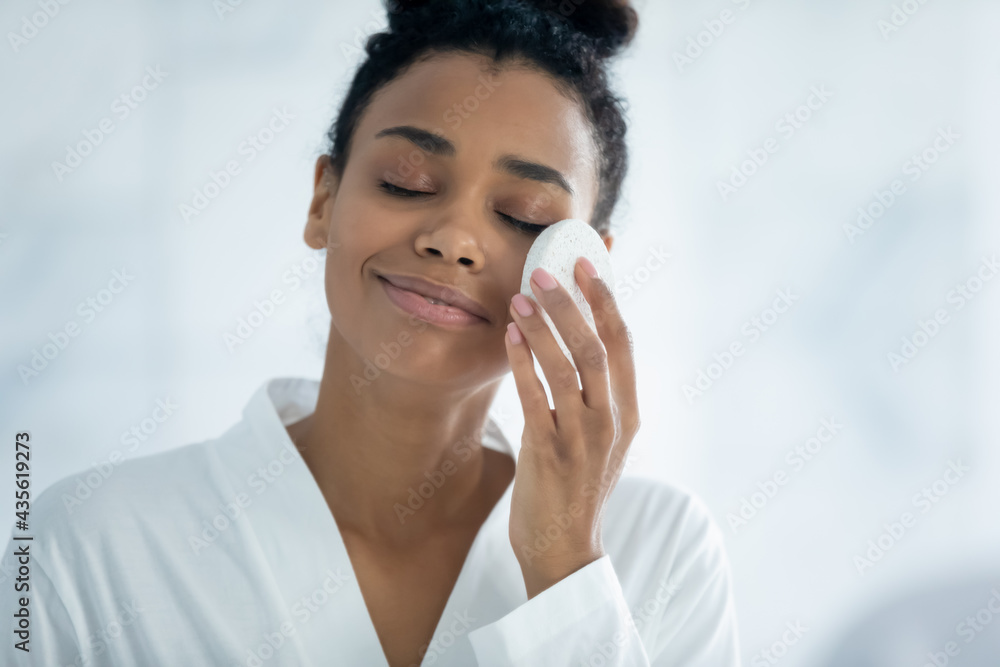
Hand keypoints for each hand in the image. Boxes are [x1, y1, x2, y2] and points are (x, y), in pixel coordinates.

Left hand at [504, 257, 640, 598]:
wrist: (564, 547)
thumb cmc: (578, 486)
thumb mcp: (602, 439)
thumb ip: (598, 395)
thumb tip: (580, 339)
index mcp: (628, 413)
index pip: (623, 344)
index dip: (605, 301)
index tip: (586, 265)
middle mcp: (612, 421)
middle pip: (595, 347)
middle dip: (570, 304)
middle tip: (544, 272)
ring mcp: (583, 438)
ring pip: (565, 367)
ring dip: (541, 327)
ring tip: (519, 298)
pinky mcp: (549, 452)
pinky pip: (534, 396)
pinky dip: (521, 362)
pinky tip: (508, 338)